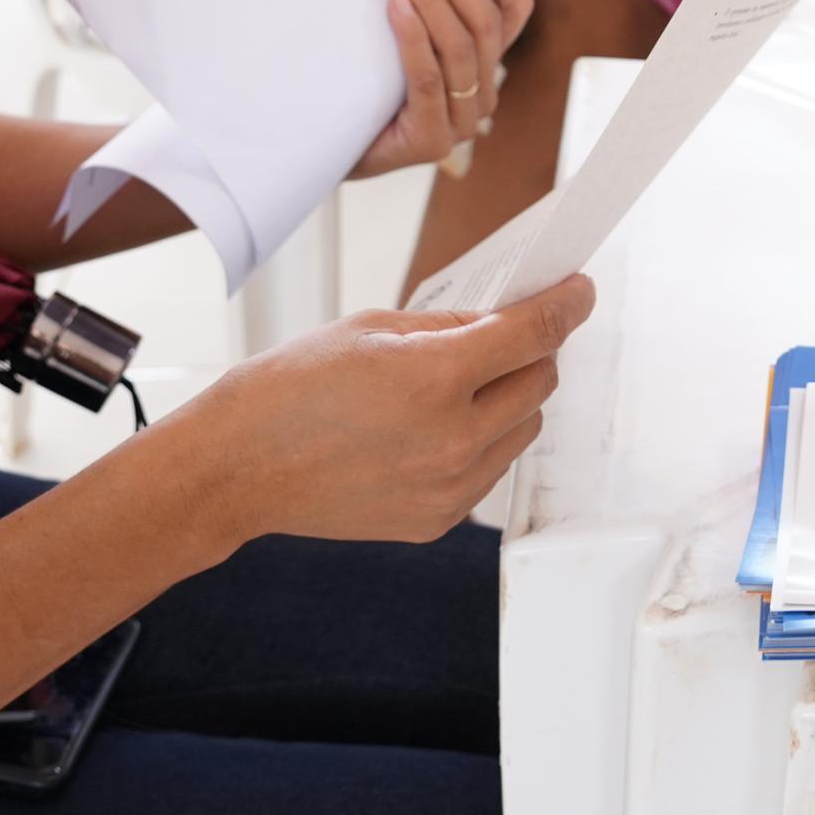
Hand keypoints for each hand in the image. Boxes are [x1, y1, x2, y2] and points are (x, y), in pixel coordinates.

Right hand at [181, 272, 596, 545]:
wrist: (237, 468)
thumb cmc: (288, 391)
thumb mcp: (371, 330)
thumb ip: (448, 326)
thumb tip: (501, 320)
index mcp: (435, 379)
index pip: (533, 334)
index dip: (565, 305)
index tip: (577, 293)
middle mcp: (452, 440)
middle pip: (540, 384)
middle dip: (533, 352)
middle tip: (509, 335)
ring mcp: (448, 488)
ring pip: (522, 431)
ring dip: (509, 400)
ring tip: (458, 385)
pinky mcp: (437, 521)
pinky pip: (490, 472)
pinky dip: (481, 443)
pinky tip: (436, 428)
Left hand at [353, 0, 535, 178]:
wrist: (329, 151)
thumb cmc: (365, 89)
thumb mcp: (403, 43)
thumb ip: (424, 12)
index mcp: (486, 65)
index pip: (514, 13)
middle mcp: (483, 94)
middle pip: (485, 24)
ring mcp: (461, 122)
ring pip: (459, 48)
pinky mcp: (431, 140)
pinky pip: (427, 77)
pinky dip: (413, 37)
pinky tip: (396, 7)